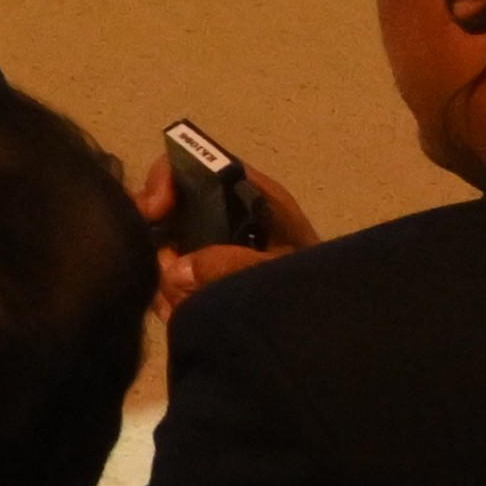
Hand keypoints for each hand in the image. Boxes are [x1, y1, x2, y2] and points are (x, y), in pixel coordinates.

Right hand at [135, 146, 323, 307]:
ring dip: (163, 275)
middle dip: (159, 240)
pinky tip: (179, 310)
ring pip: (164, 245)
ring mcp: (215, 242)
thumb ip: (231, 265)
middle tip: (163, 270)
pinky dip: (168, 293)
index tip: (153, 212)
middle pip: (170, 205)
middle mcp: (229, 212)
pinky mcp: (208, 272)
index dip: (167, 179)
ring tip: (178, 303)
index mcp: (252, 195)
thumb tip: (174, 269)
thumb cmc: (314, 286)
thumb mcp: (276, 271)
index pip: (197, 162)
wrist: (331, 323)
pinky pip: (171, 273)